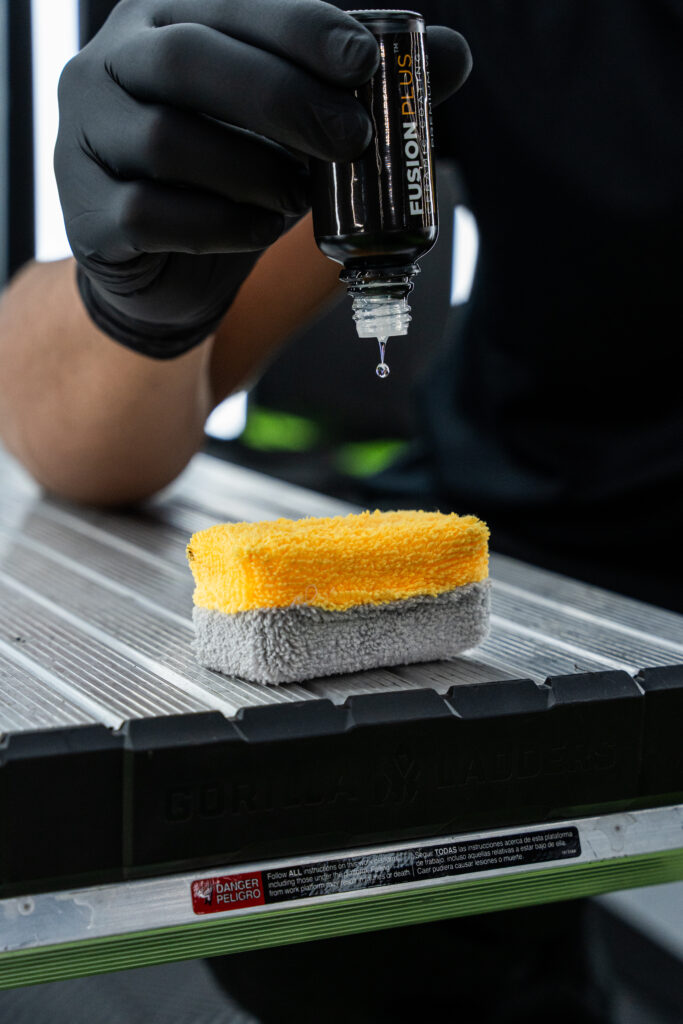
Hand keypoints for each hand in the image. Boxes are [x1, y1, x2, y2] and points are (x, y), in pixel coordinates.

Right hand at [55, 0, 470, 357]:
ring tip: (295, 196)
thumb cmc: (232, 173)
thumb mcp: (294, 124)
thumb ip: (357, 88)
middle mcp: (108, 66)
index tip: (363, 61)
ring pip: (165, 141)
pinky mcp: (87, 214)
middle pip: (186, 60)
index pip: (229, 4)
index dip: (298, 28)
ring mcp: (84, 139)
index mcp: (161, 20)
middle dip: (281, 97)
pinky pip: (151, 214)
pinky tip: (254, 229)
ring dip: (251, 172)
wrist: (165, 263)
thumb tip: (454, 58)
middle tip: (350, 137)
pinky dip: (219, 226)